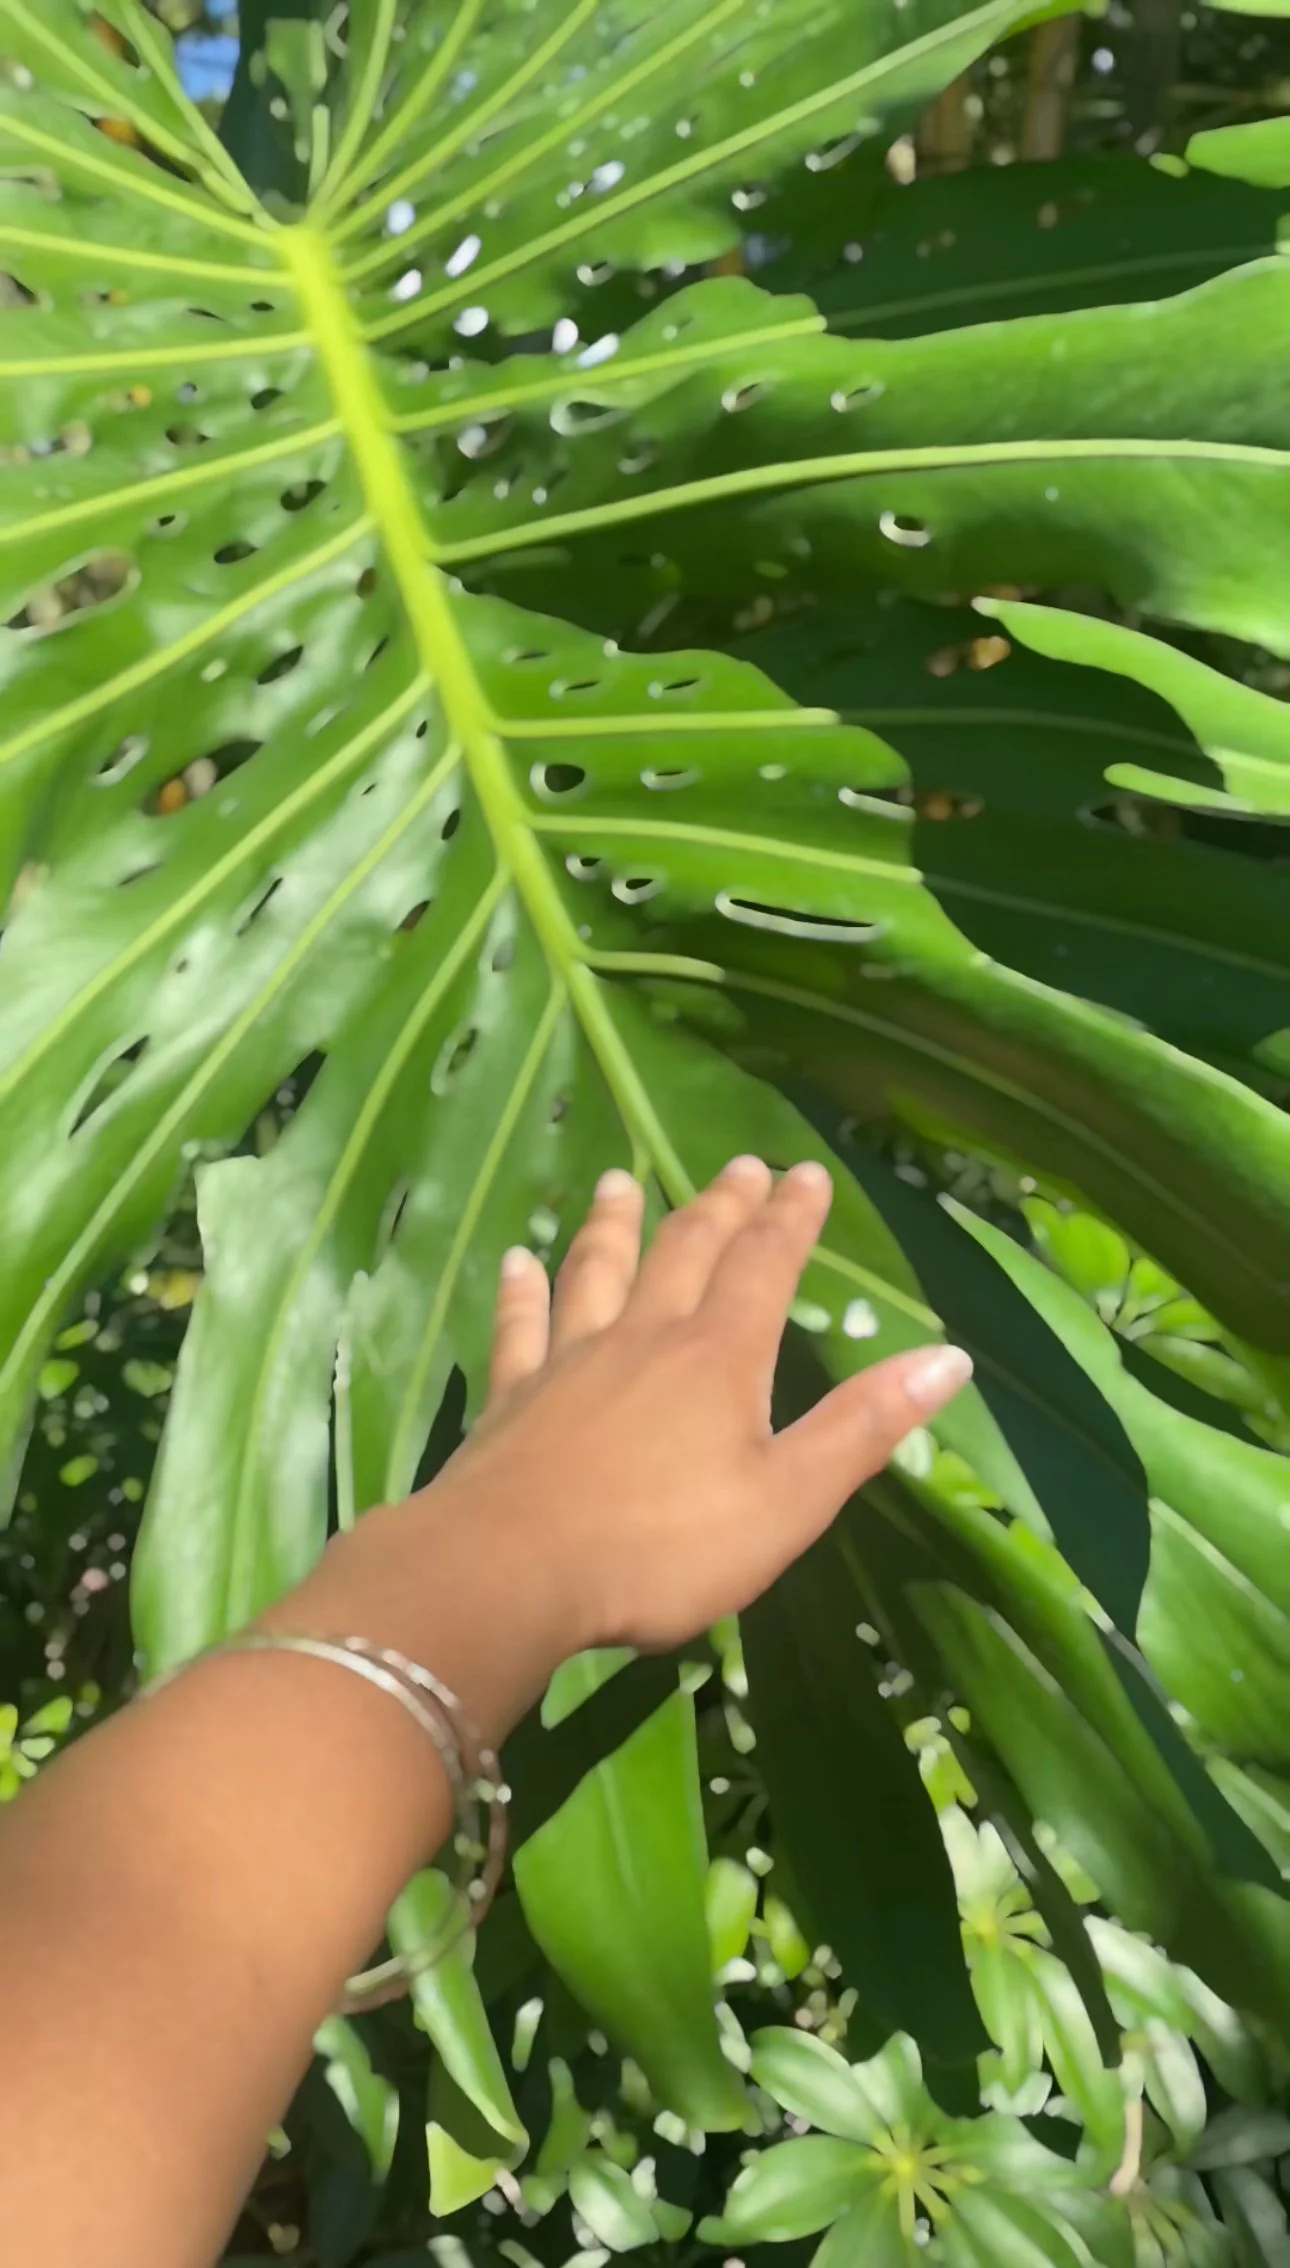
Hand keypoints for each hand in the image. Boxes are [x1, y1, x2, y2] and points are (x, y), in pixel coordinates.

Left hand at [444, 1155, 972, 1655]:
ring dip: (614, 1224)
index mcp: (721, 1358)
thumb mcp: (788, 1500)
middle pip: (686, 1252)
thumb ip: (863, 1427)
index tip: (807, 1173)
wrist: (511, 1572)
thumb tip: (949, 1357)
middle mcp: (646, 1337)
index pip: (765, 1266)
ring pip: (597, 1271)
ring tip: (620, 1181)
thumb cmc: (664, 1548)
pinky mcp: (512, 1397)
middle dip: (720, 1206)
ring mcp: (570, 1361)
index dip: (791, 1219)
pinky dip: (522, 1290)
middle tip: (741, 1165)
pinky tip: (516, 1261)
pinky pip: (520, 1326)